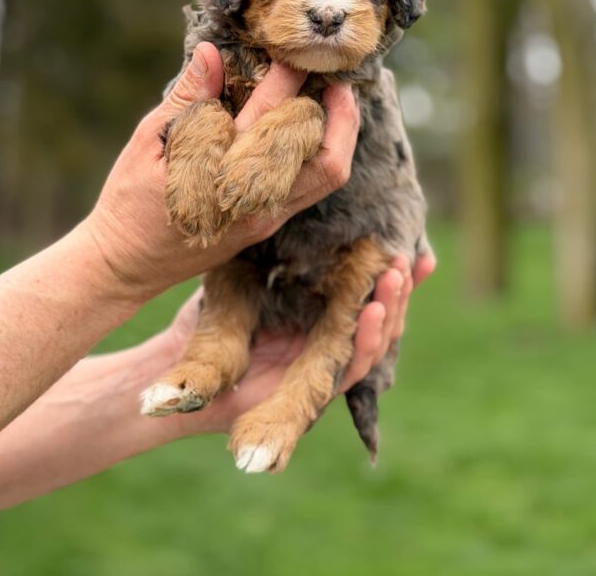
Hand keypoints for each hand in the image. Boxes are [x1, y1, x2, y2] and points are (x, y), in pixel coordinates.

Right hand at [83, 42, 359, 302]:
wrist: (127, 266)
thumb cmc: (129, 200)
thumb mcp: (148, 143)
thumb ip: (187, 99)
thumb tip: (212, 53)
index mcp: (222, 170)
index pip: (273, 114)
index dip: (289, 76)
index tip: (292, 50)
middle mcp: (255, 197)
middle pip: (326, 153)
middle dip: (340, 109)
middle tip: (336, 74)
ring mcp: (266, 216)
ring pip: (330, 175)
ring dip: (341, 134)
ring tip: (337, 99)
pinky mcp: (266, 225)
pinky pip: (312, 187)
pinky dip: (322, 153)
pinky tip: (312, 127)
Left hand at [160, 250, 435, 436]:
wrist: (177, 365)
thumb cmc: (207, 314)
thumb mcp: (244, 272)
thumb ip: (276, 252)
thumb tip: (298, 204)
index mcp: (320, 315)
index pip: (369, 292)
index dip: (398, 275)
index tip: (418, 248)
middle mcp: (326, 341)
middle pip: (381, 316)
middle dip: (401, 289)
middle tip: (412, 257)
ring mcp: (320, 366)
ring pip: (374, 341)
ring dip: (390, 310)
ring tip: (397, 276)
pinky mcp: (311, 392)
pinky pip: (349, 368)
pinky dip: (365, 341)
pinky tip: (374, 311)